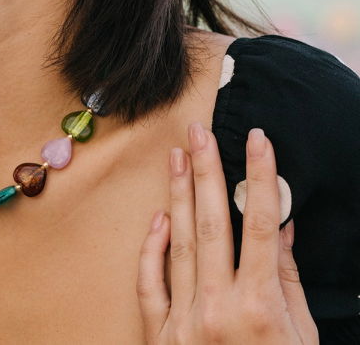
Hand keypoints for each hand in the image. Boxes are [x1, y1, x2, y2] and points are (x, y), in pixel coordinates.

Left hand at [137, 124, 318, 342]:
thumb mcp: (300, 339)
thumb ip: (287, 282)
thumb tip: (282, 230)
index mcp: (260, 308)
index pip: (262, 225)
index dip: (260, 177)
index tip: (259, 140)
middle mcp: (218, 309)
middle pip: (213, 223)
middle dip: (207, 171)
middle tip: (199, 130)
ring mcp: (184, 322)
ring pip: (179, 243)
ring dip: (178, 195)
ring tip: (177, 156)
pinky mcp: (161, 338)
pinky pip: (152, 284)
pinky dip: (152, 249)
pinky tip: (158, 218)